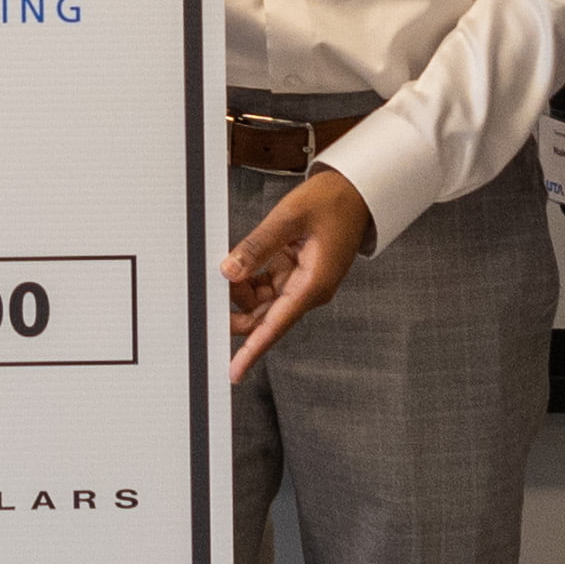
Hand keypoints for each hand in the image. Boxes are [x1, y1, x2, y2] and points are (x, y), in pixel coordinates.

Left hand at [219, 167, 374, 376]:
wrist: (355, 191)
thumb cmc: (332, 202)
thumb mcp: (289, 218)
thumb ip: (257, 247)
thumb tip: (229, 271)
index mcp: (313, 285)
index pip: (275, 326)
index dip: (252, 351)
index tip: (234, 371)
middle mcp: (308, 291)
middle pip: (264, 318)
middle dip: (236, 311)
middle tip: (209, 297)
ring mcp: (301, 282)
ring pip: (262, 302)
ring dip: (241, 290)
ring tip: (226, 267)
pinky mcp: (296, 272)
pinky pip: (266, 285)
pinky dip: (249, 277)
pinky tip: (239, 264)